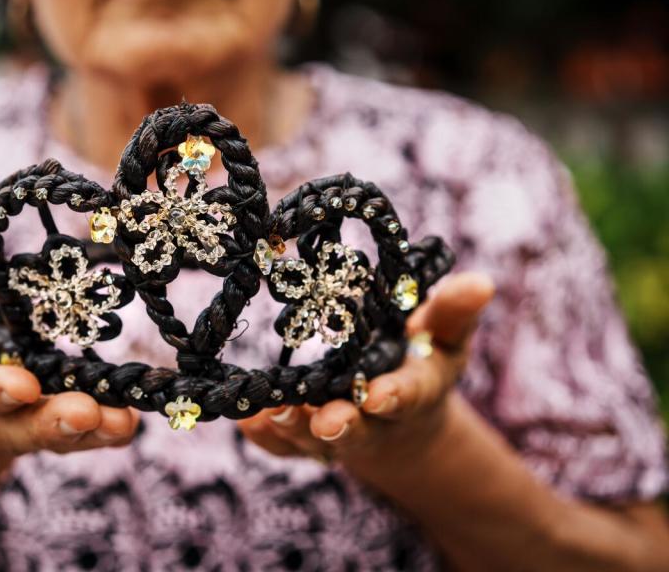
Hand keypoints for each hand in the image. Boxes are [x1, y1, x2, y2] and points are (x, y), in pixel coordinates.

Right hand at [0, 273, 139, 464]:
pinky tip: (130, 424)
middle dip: (49, 422)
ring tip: (122, 424)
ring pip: (50, 434)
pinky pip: (79, 434)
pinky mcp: (49, 422)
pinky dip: (106, 433)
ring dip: (88, 432)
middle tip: (86, 415)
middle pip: (13, 424)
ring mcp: (17, 421)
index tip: (21, 387)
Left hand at [238, 272, 493, 473]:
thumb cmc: (422, 362)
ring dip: (293, 428)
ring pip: (312, 440)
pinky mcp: (304, 440)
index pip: (403, 395)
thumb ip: (455, 313)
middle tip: (324, 421)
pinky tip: (246, 421)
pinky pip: (281, 445)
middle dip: (340, 425)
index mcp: (411, 391)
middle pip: (356, 428)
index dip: (391, 396)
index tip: (376, 394)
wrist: (398, 418)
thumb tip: (480, 281)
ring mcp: (336, 434)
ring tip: (273, 411)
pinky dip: (264, 436)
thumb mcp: (446, 338)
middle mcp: (372, 419)